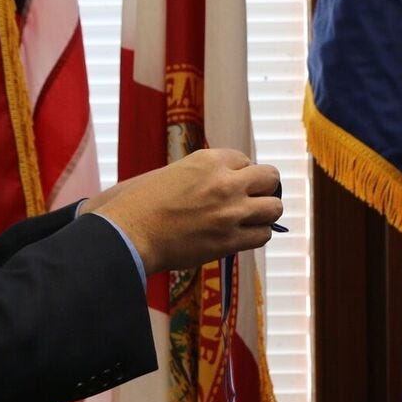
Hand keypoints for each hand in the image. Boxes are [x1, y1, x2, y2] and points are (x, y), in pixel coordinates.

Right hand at [82, 149, 282, 272]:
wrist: (127, 234)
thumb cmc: (139, 204)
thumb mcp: (171, 173)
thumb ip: (200, 174)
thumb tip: (222, 184)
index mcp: (208, 160)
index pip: (245, 160)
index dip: (240, 174)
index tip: (233, 184)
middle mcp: (224, 182)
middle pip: (270, 178)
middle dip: (264, 188)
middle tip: (252, 199)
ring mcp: (230, 212)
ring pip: (274, 207)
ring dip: (265, 213)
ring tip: (251, 219)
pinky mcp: (229, 240)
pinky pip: (263, 235)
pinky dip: (257, 235)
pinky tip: (245, 235)